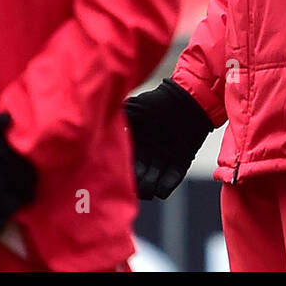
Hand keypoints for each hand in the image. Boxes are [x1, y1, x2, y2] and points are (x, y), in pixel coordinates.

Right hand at [124, 79, 212, 199]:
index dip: (121, 173)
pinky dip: (165, 187)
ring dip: (148, 187)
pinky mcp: (180, 163)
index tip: (120, 173)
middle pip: (136, 181)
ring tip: (149, 180)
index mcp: (134, 145)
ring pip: (151, 186)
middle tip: (136, 179)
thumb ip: (116, 122)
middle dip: (135, 184)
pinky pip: (170, 183)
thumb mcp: (132, 110)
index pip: (124, 166)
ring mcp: (163, 160)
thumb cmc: (157, 102)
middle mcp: (147, 156)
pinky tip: (161, 184)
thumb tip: (99, 134)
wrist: (186, 99)